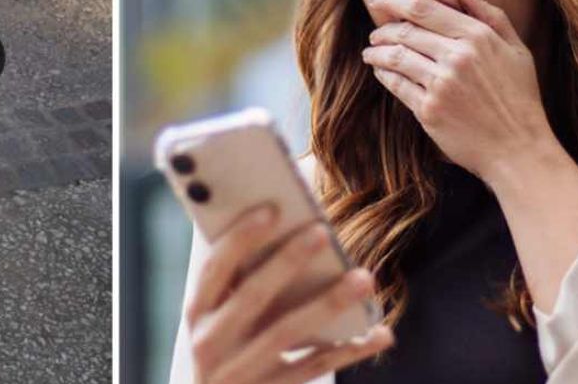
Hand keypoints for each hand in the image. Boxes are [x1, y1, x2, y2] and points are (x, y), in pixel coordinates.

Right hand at [187, 206, 393, 383]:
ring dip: (328, 303)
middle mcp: (212, 342)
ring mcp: (240, 371)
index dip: (240, 238)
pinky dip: (349, 350)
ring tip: (362, 278)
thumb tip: (283, 225)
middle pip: (253, 297)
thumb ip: (237, 280)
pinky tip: (379, 333)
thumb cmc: (223, 345)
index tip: (271, 210)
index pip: (215, 269)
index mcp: (197, 313)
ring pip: (287, 332)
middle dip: (288, 262)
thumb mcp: (214, 316)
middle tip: (322, 233)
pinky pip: (315, 368)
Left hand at [360, 0, 558, 181]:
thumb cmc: (519, 98)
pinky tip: (381, 71)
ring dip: (376, 52)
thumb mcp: (517, 51)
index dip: (394, 0)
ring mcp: (442, 84)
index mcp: (478, 37)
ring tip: (370, 52)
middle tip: (375, 33)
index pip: (424, 9)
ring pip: (395, 57)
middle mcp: (457, 57)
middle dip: (382, 30)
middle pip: (405, 32)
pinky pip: (396, 84)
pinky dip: (383, 74)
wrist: (517, 148)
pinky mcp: (429, 110)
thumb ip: (492, 17)